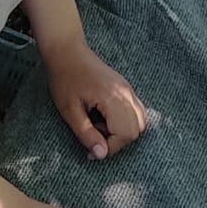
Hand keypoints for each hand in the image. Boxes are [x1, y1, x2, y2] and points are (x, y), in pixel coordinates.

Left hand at [43, 41, 149, 159]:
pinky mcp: (125, 87)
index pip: (127, 133)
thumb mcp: (70, 111)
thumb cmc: (65, 80)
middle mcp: (126, 93)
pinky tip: (105, 118)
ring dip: (123, 131)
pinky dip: (125, 121)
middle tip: (95, 135)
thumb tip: (101, 155)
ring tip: (100, 126)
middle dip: (118, 141)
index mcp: (113, 98)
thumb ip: (87, 134)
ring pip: (140, 120)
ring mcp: (128, 89)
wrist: (68, 52)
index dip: (111, 148)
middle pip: (137, 129)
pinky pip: (136, 110)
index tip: (91, 150)